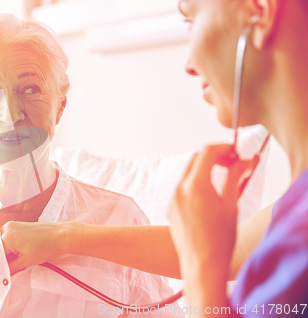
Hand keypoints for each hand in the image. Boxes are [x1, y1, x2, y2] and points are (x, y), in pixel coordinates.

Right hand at [0, 221, 82, 274]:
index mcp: (6, 235)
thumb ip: (10, 269)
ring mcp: (12, 225)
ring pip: (2, 243)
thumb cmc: (46, 247)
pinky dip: (10, 247)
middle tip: (5, 271)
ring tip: (12, 263)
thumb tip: (1, 276)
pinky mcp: (18, 226)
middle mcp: (6, 227)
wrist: (61, 236)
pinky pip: (8, 238)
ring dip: (5, 253)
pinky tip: (16, 255)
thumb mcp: (25, 261)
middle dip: (1, 259)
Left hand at [167, 144, 259, 279]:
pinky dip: (195, 184)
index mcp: (195, 185)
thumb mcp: (231, 204)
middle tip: (231, 162)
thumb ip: (233, 177)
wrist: (201, 264)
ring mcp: (172, 198)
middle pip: (195, 159)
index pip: (207, 152)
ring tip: (222, 179)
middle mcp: (179, 188)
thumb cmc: (219, 239)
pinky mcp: (170, 208)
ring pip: (188, 173)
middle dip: (213, 156)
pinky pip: (182, 188)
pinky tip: (209, 196)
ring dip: (204, 170)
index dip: (223, 147)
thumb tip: (241, 161)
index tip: (235, 152)